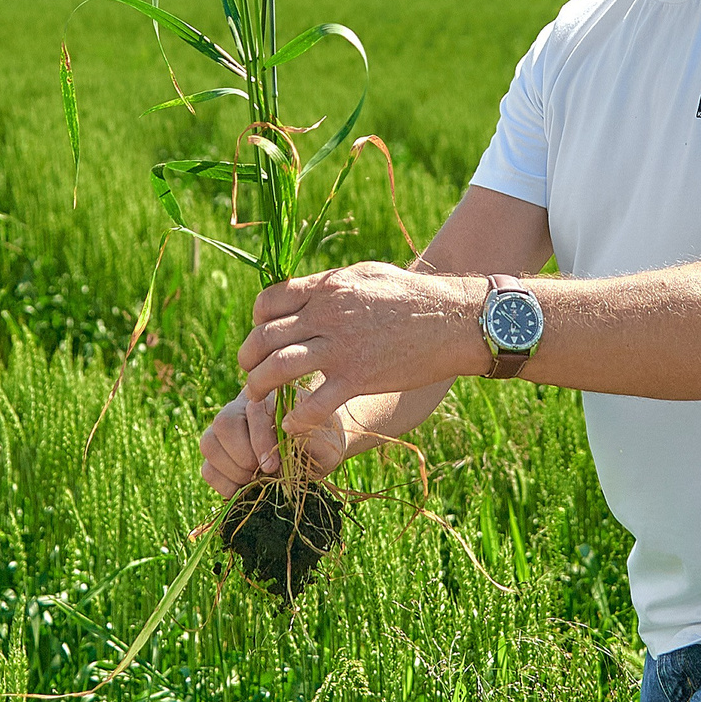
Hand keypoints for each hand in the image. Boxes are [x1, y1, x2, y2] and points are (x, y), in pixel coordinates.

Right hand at [197, 387, 354, 495]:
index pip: (251, 412)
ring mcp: (226, 433)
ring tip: (255, 480)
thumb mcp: (323, 439)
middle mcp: (241, 409)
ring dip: (232, 470)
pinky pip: (207, 469)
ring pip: (209, 444)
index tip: (273, 465)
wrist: (318, 453)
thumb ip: (308, 437)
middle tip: (263, 473)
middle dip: (242, 455)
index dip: (259, 440)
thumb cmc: (321, 442)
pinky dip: (223, 484)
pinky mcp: (219, 457)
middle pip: (223, 423)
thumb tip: (286, 441)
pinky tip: (245, 489)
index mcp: (268, 398)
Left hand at [237, 261, 485, 438]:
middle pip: (265, 336)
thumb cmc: (413, 296)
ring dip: (260, 385)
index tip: (261, 335)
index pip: (268, 301)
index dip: (257, 320)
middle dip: (248, 357)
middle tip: (248, 371)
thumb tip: (308, 293)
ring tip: (256, 399)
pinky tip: (291, 425)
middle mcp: (327, 315)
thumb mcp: (366, 275)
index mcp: (326, 287)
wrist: (453, 319)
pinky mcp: (358, 377)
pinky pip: (315, 402)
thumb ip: (332, 286)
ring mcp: (341, 347)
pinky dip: (296, 418)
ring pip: (279, 367)